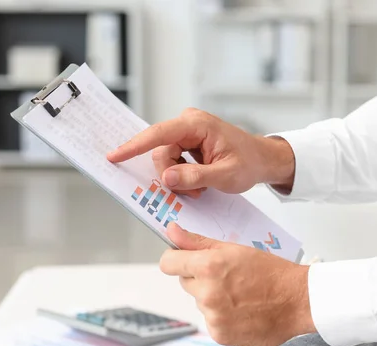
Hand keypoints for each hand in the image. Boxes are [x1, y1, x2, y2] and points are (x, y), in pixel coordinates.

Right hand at [107, 108, 294, 197]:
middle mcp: (189, 124)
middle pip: (161, 152)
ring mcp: (187, 133)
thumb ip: (195, 176)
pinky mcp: (188, 143)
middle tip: (194, 191)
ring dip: (179, 178)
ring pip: (165, 160)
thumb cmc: (249, 163)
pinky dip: (182, 176)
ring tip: (201, 188)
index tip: (114, 156)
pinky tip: (200, 182)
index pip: (158, 135)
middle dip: (172, 175)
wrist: (263, 160)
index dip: (134, 146)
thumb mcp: (224, 175)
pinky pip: (173, 161)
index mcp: (197, 124)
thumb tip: (166, 178)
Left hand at [160, 223, 315, 345]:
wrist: (297, 301)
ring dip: (213, 298)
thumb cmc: (271, 272)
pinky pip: (211, 320)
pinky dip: (223, 316)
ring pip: (200, 302)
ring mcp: (213, 317)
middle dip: (201, 277)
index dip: (176, 259)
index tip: (183, 259)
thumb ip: (198, 242)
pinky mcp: (219, 334)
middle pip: (186, 282)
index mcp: (209, 267)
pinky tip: (242, 310)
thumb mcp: (235, 249)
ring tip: (240, 294)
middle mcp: (207, 293)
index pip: (169, 263)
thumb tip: (172, 231)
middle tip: (227, 276)